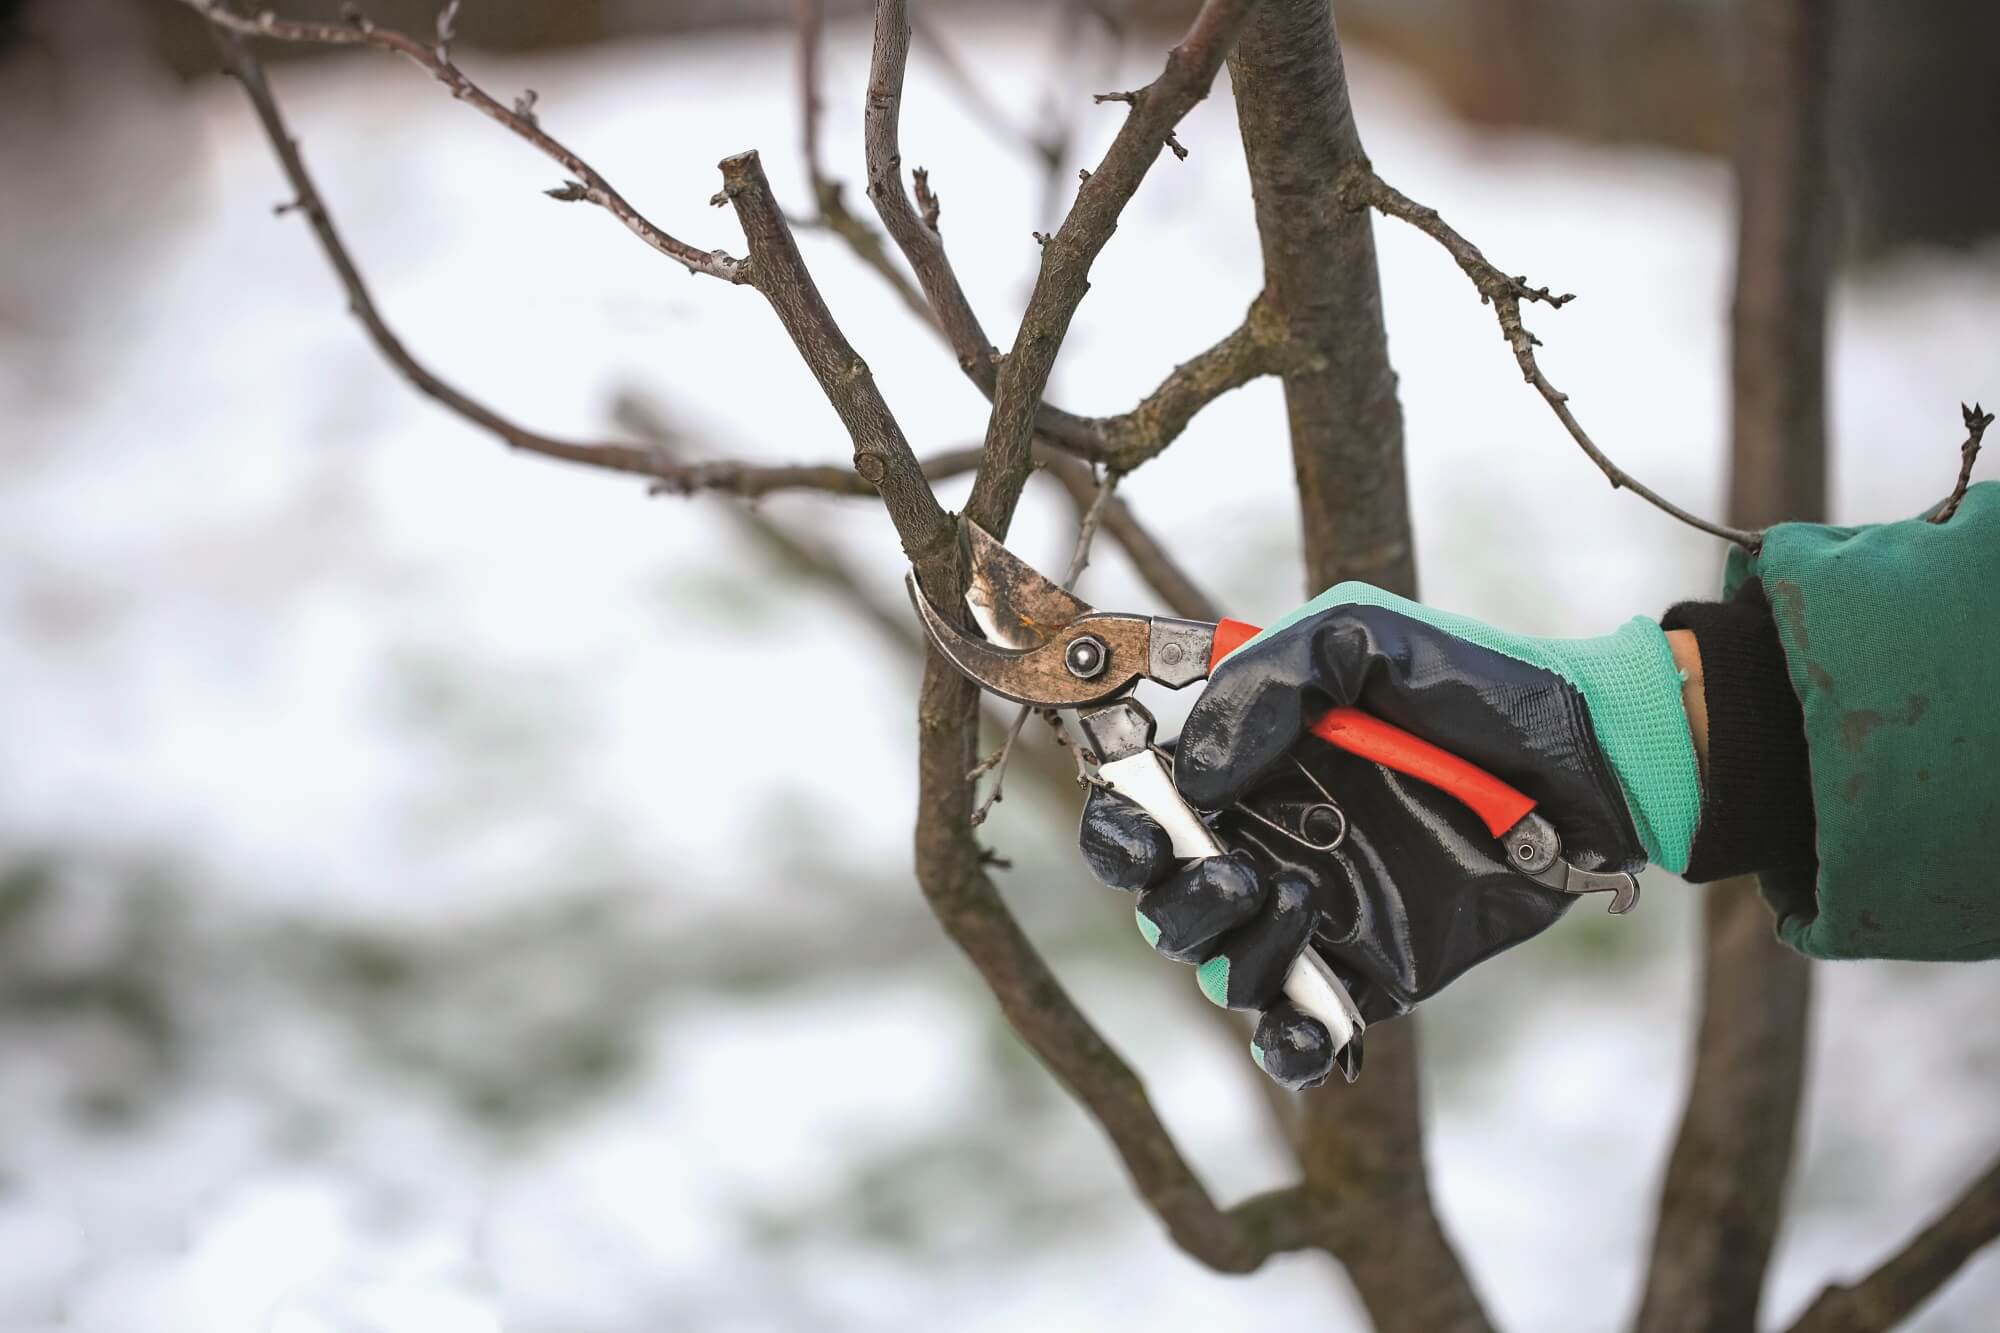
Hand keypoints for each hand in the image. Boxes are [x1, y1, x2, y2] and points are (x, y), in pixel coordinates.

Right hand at [1078, 584, 1700, 1087]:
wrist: (1590, 758)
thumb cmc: (1470, 684)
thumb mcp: (1358, 639)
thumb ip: (1264, 687)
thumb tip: (1194, 775)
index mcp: (1244, 772)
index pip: (1141, 814)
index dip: (1119, 829)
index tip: (1147, 826)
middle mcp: (1266, 847)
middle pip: (1164, 906)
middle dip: (1180, 897)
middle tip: (1240, 867)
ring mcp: (1318, 918)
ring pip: (1222, 975)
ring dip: (1239, 949)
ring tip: (1304, 899)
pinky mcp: (1375, 975)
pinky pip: (1302, 1039)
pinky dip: (1289, 1046)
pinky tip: (1313, 1019)